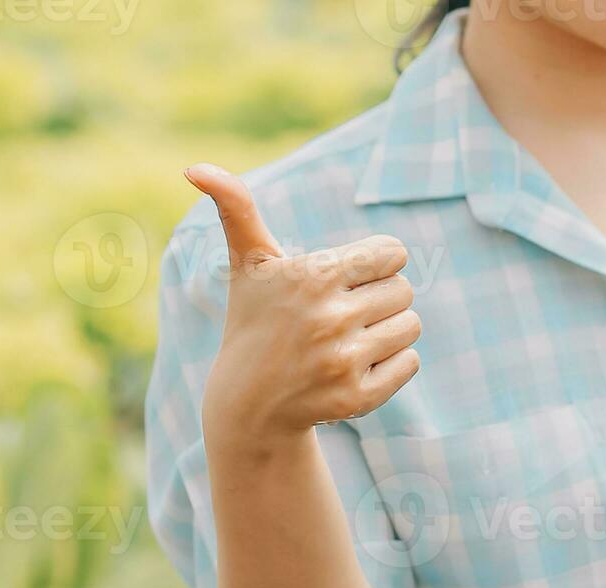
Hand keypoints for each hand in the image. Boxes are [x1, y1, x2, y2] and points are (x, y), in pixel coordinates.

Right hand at [184, 164, 421, 454]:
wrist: (249, 402)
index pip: (393, 253)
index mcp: (312, 275)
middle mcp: (328, 319)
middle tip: (340, 315)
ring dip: (388, 331)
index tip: (344, 279)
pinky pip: (410, 362)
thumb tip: (194, 166)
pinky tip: (352, 368)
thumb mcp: (248, 262)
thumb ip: (235, 206)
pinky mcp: (357, 398)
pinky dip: (391, 364)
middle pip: (404, 290)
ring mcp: (342, 362)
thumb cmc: (256, 317)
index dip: (373, 264)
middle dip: (379, 298)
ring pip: (411, 325)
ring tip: (347, 340)